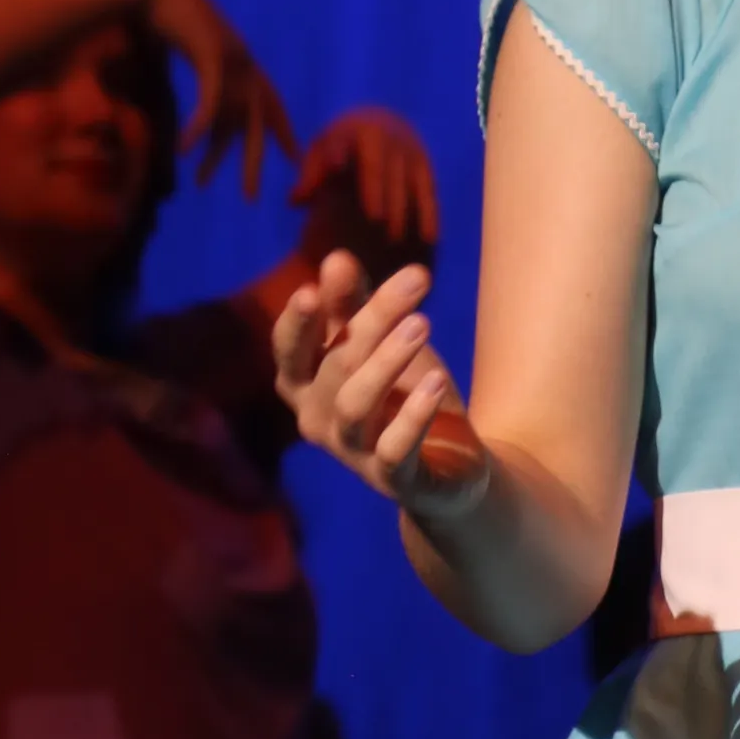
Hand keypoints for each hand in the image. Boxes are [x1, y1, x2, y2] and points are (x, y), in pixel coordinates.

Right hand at [132, 0, 296, 194]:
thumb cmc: (167, 13)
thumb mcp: (190, 50)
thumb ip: (202, 72)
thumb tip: (200, 93)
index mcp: (243, 61)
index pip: (270, 102)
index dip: (281, 130)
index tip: (294, 156)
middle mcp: (243, 63)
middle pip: (256, 122)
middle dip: (254, 160)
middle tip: (252, 197)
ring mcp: (231, 59)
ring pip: (232, 118)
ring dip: (218, 155)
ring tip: (205, 184)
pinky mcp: (211, 55)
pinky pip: (209, 101)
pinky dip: (198, 126)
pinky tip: (186, 149)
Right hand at [272, 250, 486, 518]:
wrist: (450, 464)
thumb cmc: (402, 393)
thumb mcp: (380, 343)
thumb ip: (354, 306)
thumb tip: (336, 258)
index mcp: (305, 384)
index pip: (289, 350)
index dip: (297, 324)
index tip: (313, 291)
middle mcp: (317, 421)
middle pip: (337, 363)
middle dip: (374, 319)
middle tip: (417, 278)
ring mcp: (353, 453)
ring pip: (356, 404)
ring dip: (388, 361)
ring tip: (422, 323)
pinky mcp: (393, 480)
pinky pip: (394, 449)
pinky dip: (413, 416)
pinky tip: (437, 383)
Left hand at [290, 107, 440, 259]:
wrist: (381, 120)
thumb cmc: (342, 143)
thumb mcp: (322, 150)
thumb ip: (310, 176)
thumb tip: (294, 202)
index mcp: (356, 130)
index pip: (353, 151)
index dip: (351, 166)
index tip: (346, 182)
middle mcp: (386, 137)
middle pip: (384, 170)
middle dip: (383, 196)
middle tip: (377, 227)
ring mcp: (409, 151)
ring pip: (409, 183)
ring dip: (405, 210)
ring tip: (396, 241)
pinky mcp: (425, 165)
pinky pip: (429, 191)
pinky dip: (430, 214)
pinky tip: (429, 238)